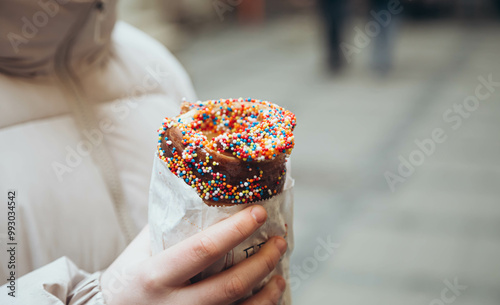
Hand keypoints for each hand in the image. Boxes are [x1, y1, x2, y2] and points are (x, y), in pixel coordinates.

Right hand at [100, 205, 286, 304]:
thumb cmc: (128, 275)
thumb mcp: (142, 248)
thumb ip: (171, 226)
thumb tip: (206, 195)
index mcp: (155, 275)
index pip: (203, 249)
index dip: (235, 230)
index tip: (259, 213)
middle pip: (230, 286)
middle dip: (262, 262)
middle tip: (278, 242)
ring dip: (268, 294)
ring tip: (280, 274)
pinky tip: (268, 298)